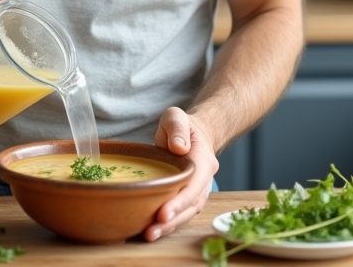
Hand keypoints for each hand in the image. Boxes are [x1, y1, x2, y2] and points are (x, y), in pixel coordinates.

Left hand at [146, 106, 218, 241]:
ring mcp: (197, 191)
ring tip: (148, 235)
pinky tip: (150, 230)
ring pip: (187, 214)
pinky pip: (180, 214)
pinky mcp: (186, 197)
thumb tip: (179, 148)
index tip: (163, 213)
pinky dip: (168, 224)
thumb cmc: (182, 125)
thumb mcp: (177, 117)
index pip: (194, 185)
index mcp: (203, 161)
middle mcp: (204, 180)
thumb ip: (177, 128)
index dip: (180, 201)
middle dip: (172, 220)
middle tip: (151, 231)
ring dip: (169, 227)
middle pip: (191, 205)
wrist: (192, 134)